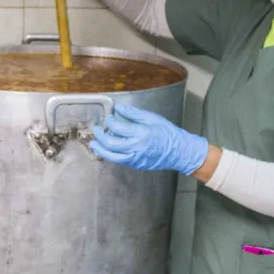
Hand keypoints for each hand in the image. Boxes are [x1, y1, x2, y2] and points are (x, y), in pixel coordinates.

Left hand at [90, 104, 208, 174]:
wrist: (179, 151)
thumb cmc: (167, 132)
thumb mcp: (152, 118)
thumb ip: (133, 113)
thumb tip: (118, 108)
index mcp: (141, 133)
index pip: (117, 127)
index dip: (109, 121)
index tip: (108, 117)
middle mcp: (136, 147)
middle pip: (110, 143)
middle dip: (100, 135)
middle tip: (97, 129)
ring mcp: (135, 158)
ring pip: (111, 156)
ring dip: (100, 149)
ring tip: (93, 143)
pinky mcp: (135, 165)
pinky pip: (118, 161)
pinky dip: (109, 155)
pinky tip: (105, 150)